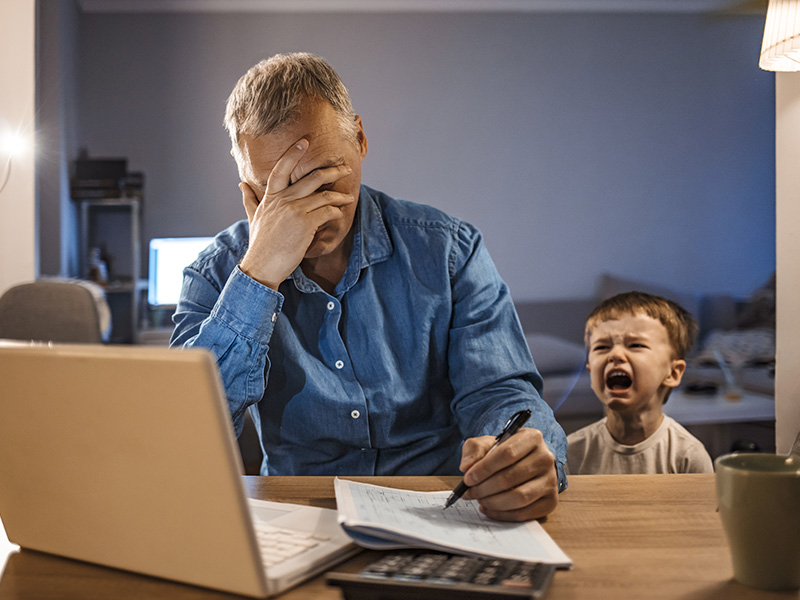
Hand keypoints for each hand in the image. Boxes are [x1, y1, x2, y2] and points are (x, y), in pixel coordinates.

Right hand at [238, 139, 354, 288]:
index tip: (305, 142)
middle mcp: (283, 200)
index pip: (281, 168)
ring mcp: (295, 211)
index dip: (293, 153)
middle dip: (332, 171)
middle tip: (345, 169)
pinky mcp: (306, 225)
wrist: (262, 266)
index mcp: (271, 197)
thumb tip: (241, 184)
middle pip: (312, 178)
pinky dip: (336, 212)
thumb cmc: (260, 244)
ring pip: (324, 195)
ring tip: (349, 197)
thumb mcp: (253, 218)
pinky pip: (327, 212)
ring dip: (340, 195)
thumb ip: (249, 199)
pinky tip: (340, 215)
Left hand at [459, 428, 557, 521]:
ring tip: (479, 499)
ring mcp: (551, 481)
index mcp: (532, 438)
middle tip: (469, 492)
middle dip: (484, 488)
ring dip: (493, 502)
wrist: (523, 463)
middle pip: (511, 477)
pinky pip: (524, 513)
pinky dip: (502, 514)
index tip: (468, 478)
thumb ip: (474, 450)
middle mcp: (546, 458)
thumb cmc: (503, 452)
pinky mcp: (550, 501)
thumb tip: (466, 467)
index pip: (507, 453)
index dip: (484, 468)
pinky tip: (488, 508)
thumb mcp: (487, 443)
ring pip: (519, 497)